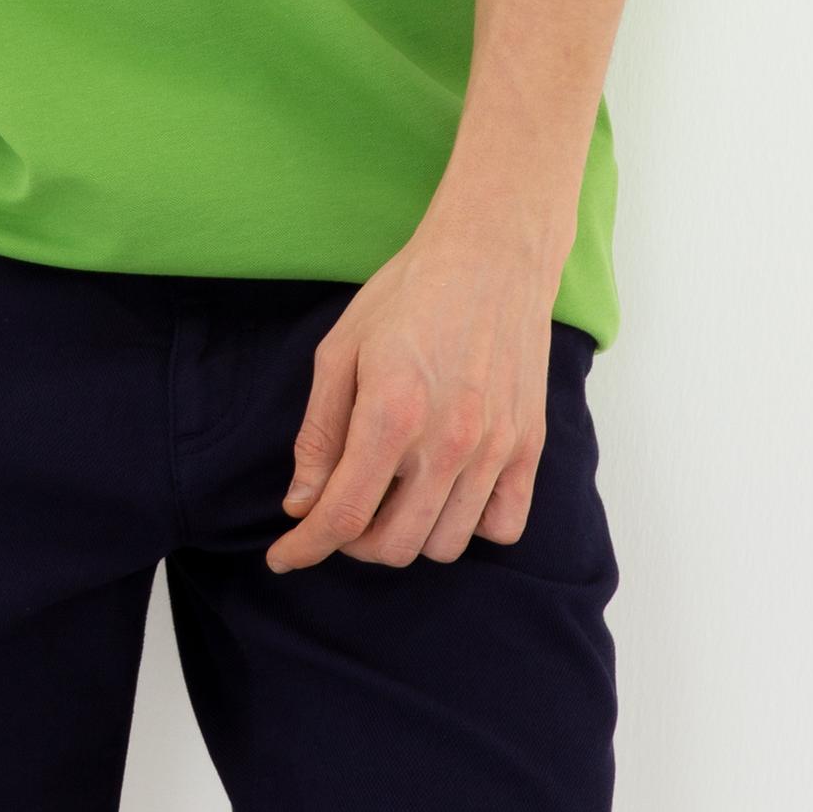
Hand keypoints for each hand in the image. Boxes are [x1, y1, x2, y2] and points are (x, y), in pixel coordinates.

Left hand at [265, 222, 561, 572]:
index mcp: (391, 414)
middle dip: (351, 542)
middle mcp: (448, 442)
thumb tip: (301, 503)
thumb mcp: (340, 349)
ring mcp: (495, 449)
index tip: (283, 556)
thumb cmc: (408, 294)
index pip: (343, 516)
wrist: (491, 255)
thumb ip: (319, 433)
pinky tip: (445, 491)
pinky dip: (468, 525)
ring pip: (444, 545)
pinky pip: (501, 527)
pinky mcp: (529, 447)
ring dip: (407, 535)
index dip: (305, 547)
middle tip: (339, 509)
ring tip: (391, 495)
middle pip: (393, 545)